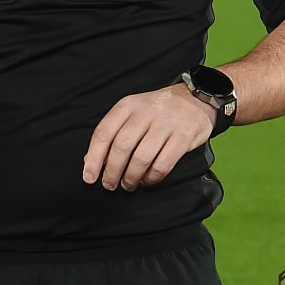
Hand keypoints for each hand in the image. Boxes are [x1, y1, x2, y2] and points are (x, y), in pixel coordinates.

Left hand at [82, 83, 214, 190]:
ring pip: (141, 158)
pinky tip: (147, 180)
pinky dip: (152, 178)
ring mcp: (165, 124)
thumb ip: (113, 133)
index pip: (104, 133)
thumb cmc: (158, 111)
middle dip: (112, 171)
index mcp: (128, 105)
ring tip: (128, 184)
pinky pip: (162, 164)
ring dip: (131, 177)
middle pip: (121, 147)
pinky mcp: (183, 137)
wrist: (195, 99)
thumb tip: (91, 160)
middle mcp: (145, 112)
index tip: (89, 177)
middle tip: (110, 185)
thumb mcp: (132, 113)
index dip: (94, 158)